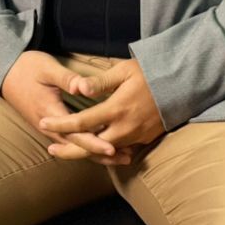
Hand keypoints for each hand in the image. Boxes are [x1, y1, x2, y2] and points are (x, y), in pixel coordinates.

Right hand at [0, 50, 135, 165]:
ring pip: (74, 147)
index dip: (94, 143)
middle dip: (101, 154)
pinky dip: (86, 147)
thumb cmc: (27, 68)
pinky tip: (99, 148)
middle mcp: (49, 126)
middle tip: (125, 158)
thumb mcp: (47, 68)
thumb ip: (66, 78)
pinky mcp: (49, 126)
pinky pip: (69, 141)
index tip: (113, 148)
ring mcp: (48, 128)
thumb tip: (82, 87)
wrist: (5, 73)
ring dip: (95, 153)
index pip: (76, 133)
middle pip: (77, 146)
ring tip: (119, 158)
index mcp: (50, 112)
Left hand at [39, 57, 164, 161]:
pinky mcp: (143, 140)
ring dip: (86, 153)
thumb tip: (77, 89)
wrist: (181, 86)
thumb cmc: (150, 73)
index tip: (43, 122)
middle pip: (91, 147)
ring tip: (67, 151)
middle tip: (50, 149)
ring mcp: (135, 136)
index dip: (60, 124)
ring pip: (104, 152)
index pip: (82, 122)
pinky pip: (120, 151)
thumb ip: (99, 82)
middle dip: (69, 150)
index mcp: (116, 109)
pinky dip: (105, 152)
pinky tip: (94, 150)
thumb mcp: (124, 71)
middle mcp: (124, 128)